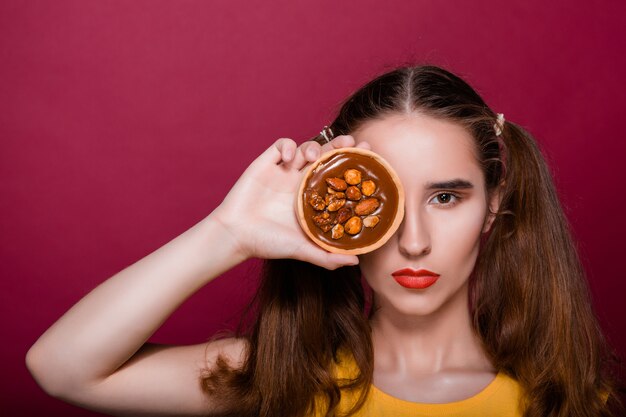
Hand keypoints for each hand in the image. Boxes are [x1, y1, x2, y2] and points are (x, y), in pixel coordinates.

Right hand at [212, 135, 369, 268]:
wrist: (236, 234)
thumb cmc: (267, 243)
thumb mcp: (302, 250)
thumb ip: (327, 256)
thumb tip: (356, 261)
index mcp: (312, 198)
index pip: (338, 177)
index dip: (352, 165)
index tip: (367, 157)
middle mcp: (300, 182)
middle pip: (326, 157)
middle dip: (340, 147)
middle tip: (352, 142)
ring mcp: (283, 172)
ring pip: (306, 148)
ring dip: (314, 146)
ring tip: (314, 156)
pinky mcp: (266, 163)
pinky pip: (281, 145)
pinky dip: (288, 145)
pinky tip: (289, 157)